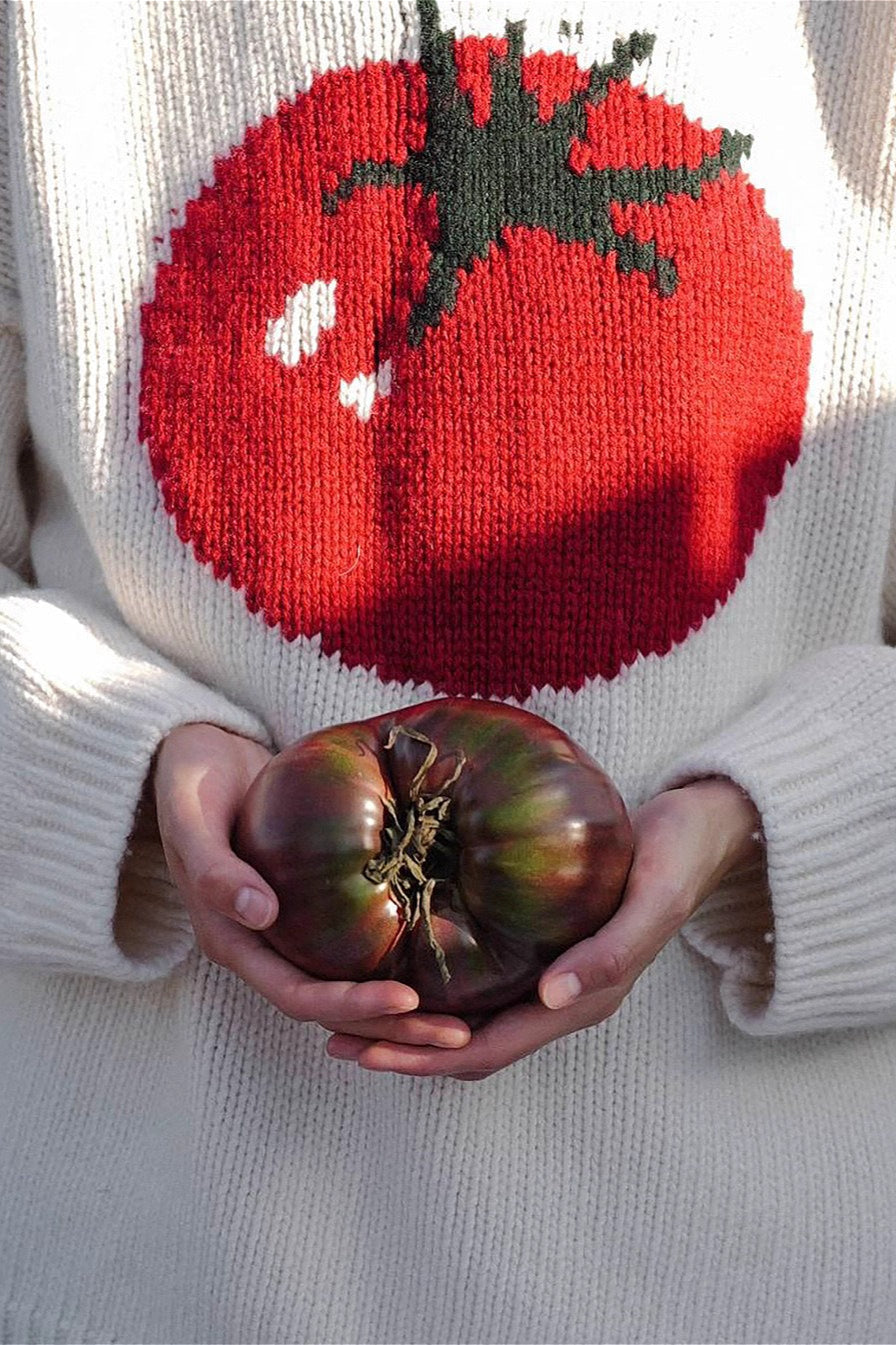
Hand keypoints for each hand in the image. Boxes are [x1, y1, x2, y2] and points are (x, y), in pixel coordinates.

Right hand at [153, 723, 468, 1039]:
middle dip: (392, 1026)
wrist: (197, 755)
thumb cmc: (189, 783)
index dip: (351, 1006)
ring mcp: (289, 930)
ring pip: (349, 986)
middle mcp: (263, 946)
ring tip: (463, 1018)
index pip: (298, 996)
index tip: (408, 1000)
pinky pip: (357, 947)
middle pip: (333, 1009)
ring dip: (401, 1011)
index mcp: (233, 941)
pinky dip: (395, 961)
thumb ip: (213, 869)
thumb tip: (260, 914)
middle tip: (459, 1034)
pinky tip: (443, 958)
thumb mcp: (190, 819)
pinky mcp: (312, 907)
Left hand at [324, 777, 763, 1079]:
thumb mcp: (650, 900)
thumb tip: (553, 1000)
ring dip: (410, 1024)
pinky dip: (434, 985)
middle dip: (402, 1050)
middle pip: (469, 1044)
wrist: (698, 830)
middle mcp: (559, 997)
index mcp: (581, 1000)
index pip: (490, 1048)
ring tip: (347, 1008)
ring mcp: (549, 975)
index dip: (425, 1058)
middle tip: (332, 1036)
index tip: (365, 1050)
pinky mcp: (541, 946)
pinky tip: (395, 958)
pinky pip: (480, 980)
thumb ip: (610, 952)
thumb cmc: (672, 858)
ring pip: (470, 1017)